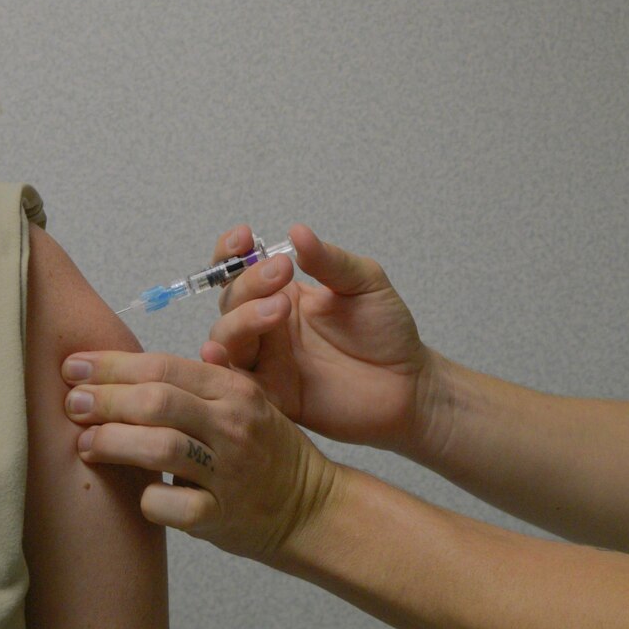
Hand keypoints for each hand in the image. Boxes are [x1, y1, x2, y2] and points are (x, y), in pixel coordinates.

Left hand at [65, 346, 339, 562]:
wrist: (311, 508)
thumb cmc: (266, 451)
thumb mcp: (247, 401)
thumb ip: (201, 379)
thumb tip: (132, 359)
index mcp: (235, 390)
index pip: (163, 367)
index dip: (111, 365)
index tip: (74, 366)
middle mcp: (233, 425)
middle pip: (156, 402)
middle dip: (104, 400)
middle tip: (71, 404)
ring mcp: (229, 472)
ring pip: (160, 447)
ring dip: (113, 443)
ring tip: (85, 444)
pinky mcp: (221, 517)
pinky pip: (171, 506)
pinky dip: (145, 499)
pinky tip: (131, 493)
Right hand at [210, 224, 437, 455]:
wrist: (409, 384)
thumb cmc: (387, 331)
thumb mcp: (365, 283)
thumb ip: (330, 261)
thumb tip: (298, 232)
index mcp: (283, 294)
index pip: (240, 269)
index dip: (231, 252)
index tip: (245, 238)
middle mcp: (267, 326)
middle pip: (230, 299)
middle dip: (249, 282)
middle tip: (281, 273)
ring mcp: (267, 361)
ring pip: (226, 338)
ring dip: (241, 319)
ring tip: (278, 308)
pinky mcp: (272, 395)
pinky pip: (234, 384)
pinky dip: (220, 369)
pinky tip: (219, 354)